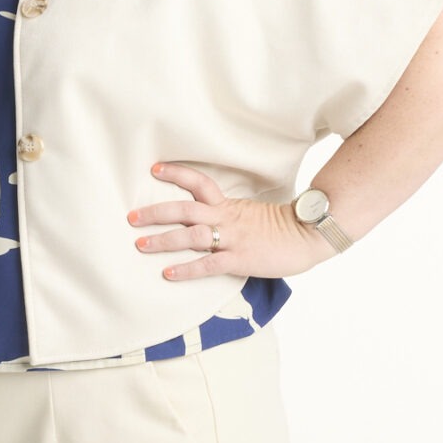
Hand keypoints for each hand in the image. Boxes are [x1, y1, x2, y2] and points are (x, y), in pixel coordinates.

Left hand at [125, 161, 331, 281]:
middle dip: (155, 213)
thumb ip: (231, 216)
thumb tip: (212, 221)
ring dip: (163, 240)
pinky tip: (168, 273)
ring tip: (140, 244)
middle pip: (184, 210)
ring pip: (191, 236)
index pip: (199, 183)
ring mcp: (232, 239)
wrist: (310, 236)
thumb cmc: (284, 228)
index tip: (155, 169)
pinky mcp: (240, 260)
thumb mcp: (253, 214)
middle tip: (132, 217)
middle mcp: (226, 219)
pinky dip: (186, 269)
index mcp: (229, 206)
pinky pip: (208, 264)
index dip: (176, 174)